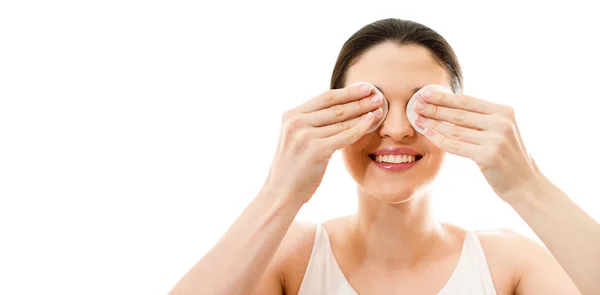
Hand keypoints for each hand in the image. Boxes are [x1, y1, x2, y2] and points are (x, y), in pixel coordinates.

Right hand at [264, 82, 384, 203]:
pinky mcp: (316, 150)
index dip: (347, 91)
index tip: (365, 87)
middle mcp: (296, 122)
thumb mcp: (295, 138)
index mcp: (291, 115)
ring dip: (363, 112)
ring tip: (379, 108)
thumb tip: (338, 109)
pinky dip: (361, 127)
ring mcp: (305, 135)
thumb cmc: (291, 168)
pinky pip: (345, 135)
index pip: (324, 97)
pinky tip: (372, 122)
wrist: (280, 193)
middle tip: (378, 94)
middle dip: (359, 99)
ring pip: (342, 120)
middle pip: (335, 107)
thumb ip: (310, 123)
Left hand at [412, 88, 541, 201]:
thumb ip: (482, 119)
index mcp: (504, 111)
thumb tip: (450, 106)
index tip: (426, 92)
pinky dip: (440, 139)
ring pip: (455, 128)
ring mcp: (496, 138)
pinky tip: (428, 133)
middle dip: (435, 107)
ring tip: (417, 119)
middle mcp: (501, 122)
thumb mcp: (501, 131)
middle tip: (415, 104)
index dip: (444, 96)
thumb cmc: (508, 157)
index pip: (468, 100)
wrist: (526, 185)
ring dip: (433, 122)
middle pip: (459, 112)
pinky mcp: (488, 155)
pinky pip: (457, 145)